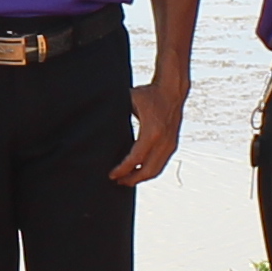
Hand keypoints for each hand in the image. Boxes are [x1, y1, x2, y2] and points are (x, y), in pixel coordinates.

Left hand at [110, 71, 187, 187]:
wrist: (172, 90)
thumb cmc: (149, 94)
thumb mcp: (130, 101)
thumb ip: (116, 113)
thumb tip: (98, 123)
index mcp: (152, 132)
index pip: (135, 159)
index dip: (123, 170)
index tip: (112, 175)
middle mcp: (163, 141)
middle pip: (147, 171)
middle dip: (131, 179)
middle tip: (117, 181)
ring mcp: (170, 144)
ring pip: (156, 170)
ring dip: (141, 178)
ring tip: (127, 180)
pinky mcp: (173, 144)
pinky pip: (161, 164)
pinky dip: (150, 171)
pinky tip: (139, 171)